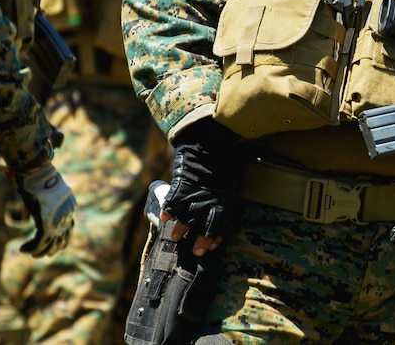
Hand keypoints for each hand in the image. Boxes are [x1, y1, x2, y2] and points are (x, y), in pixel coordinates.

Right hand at [14, 162, 76, 256]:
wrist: (37, 171)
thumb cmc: (39, 179)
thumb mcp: (48, 192)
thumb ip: (49, 202)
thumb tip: (43, 206)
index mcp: (69, 206)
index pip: (69, 228)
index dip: (61, 240)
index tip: (54, 247)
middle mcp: (67, 214)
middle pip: (63, 238)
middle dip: (51, 249)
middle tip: (40, 255)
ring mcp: (57, 218)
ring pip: (51, 243)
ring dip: (40, 251)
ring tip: (32, 254)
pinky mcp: (46, 221)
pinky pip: (41, 241)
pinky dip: (32, 247)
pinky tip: (23, 249)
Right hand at [162, 123, 238, 256]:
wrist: (210, 142)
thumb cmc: (223, 164)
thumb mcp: (230, 183)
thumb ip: (225, 201)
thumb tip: (221, 220)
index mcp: (224, 198)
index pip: (220, 223)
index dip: (215, 237)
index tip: (210, 249)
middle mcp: (209, 198)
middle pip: (203, 224)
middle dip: (199, 239)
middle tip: (195, 252)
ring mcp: (194, 192)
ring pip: (186, 216)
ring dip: (180, 229)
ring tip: (174, 238)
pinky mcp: (181, 184)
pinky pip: (172, 201)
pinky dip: (168, 210)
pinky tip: (165, 218)